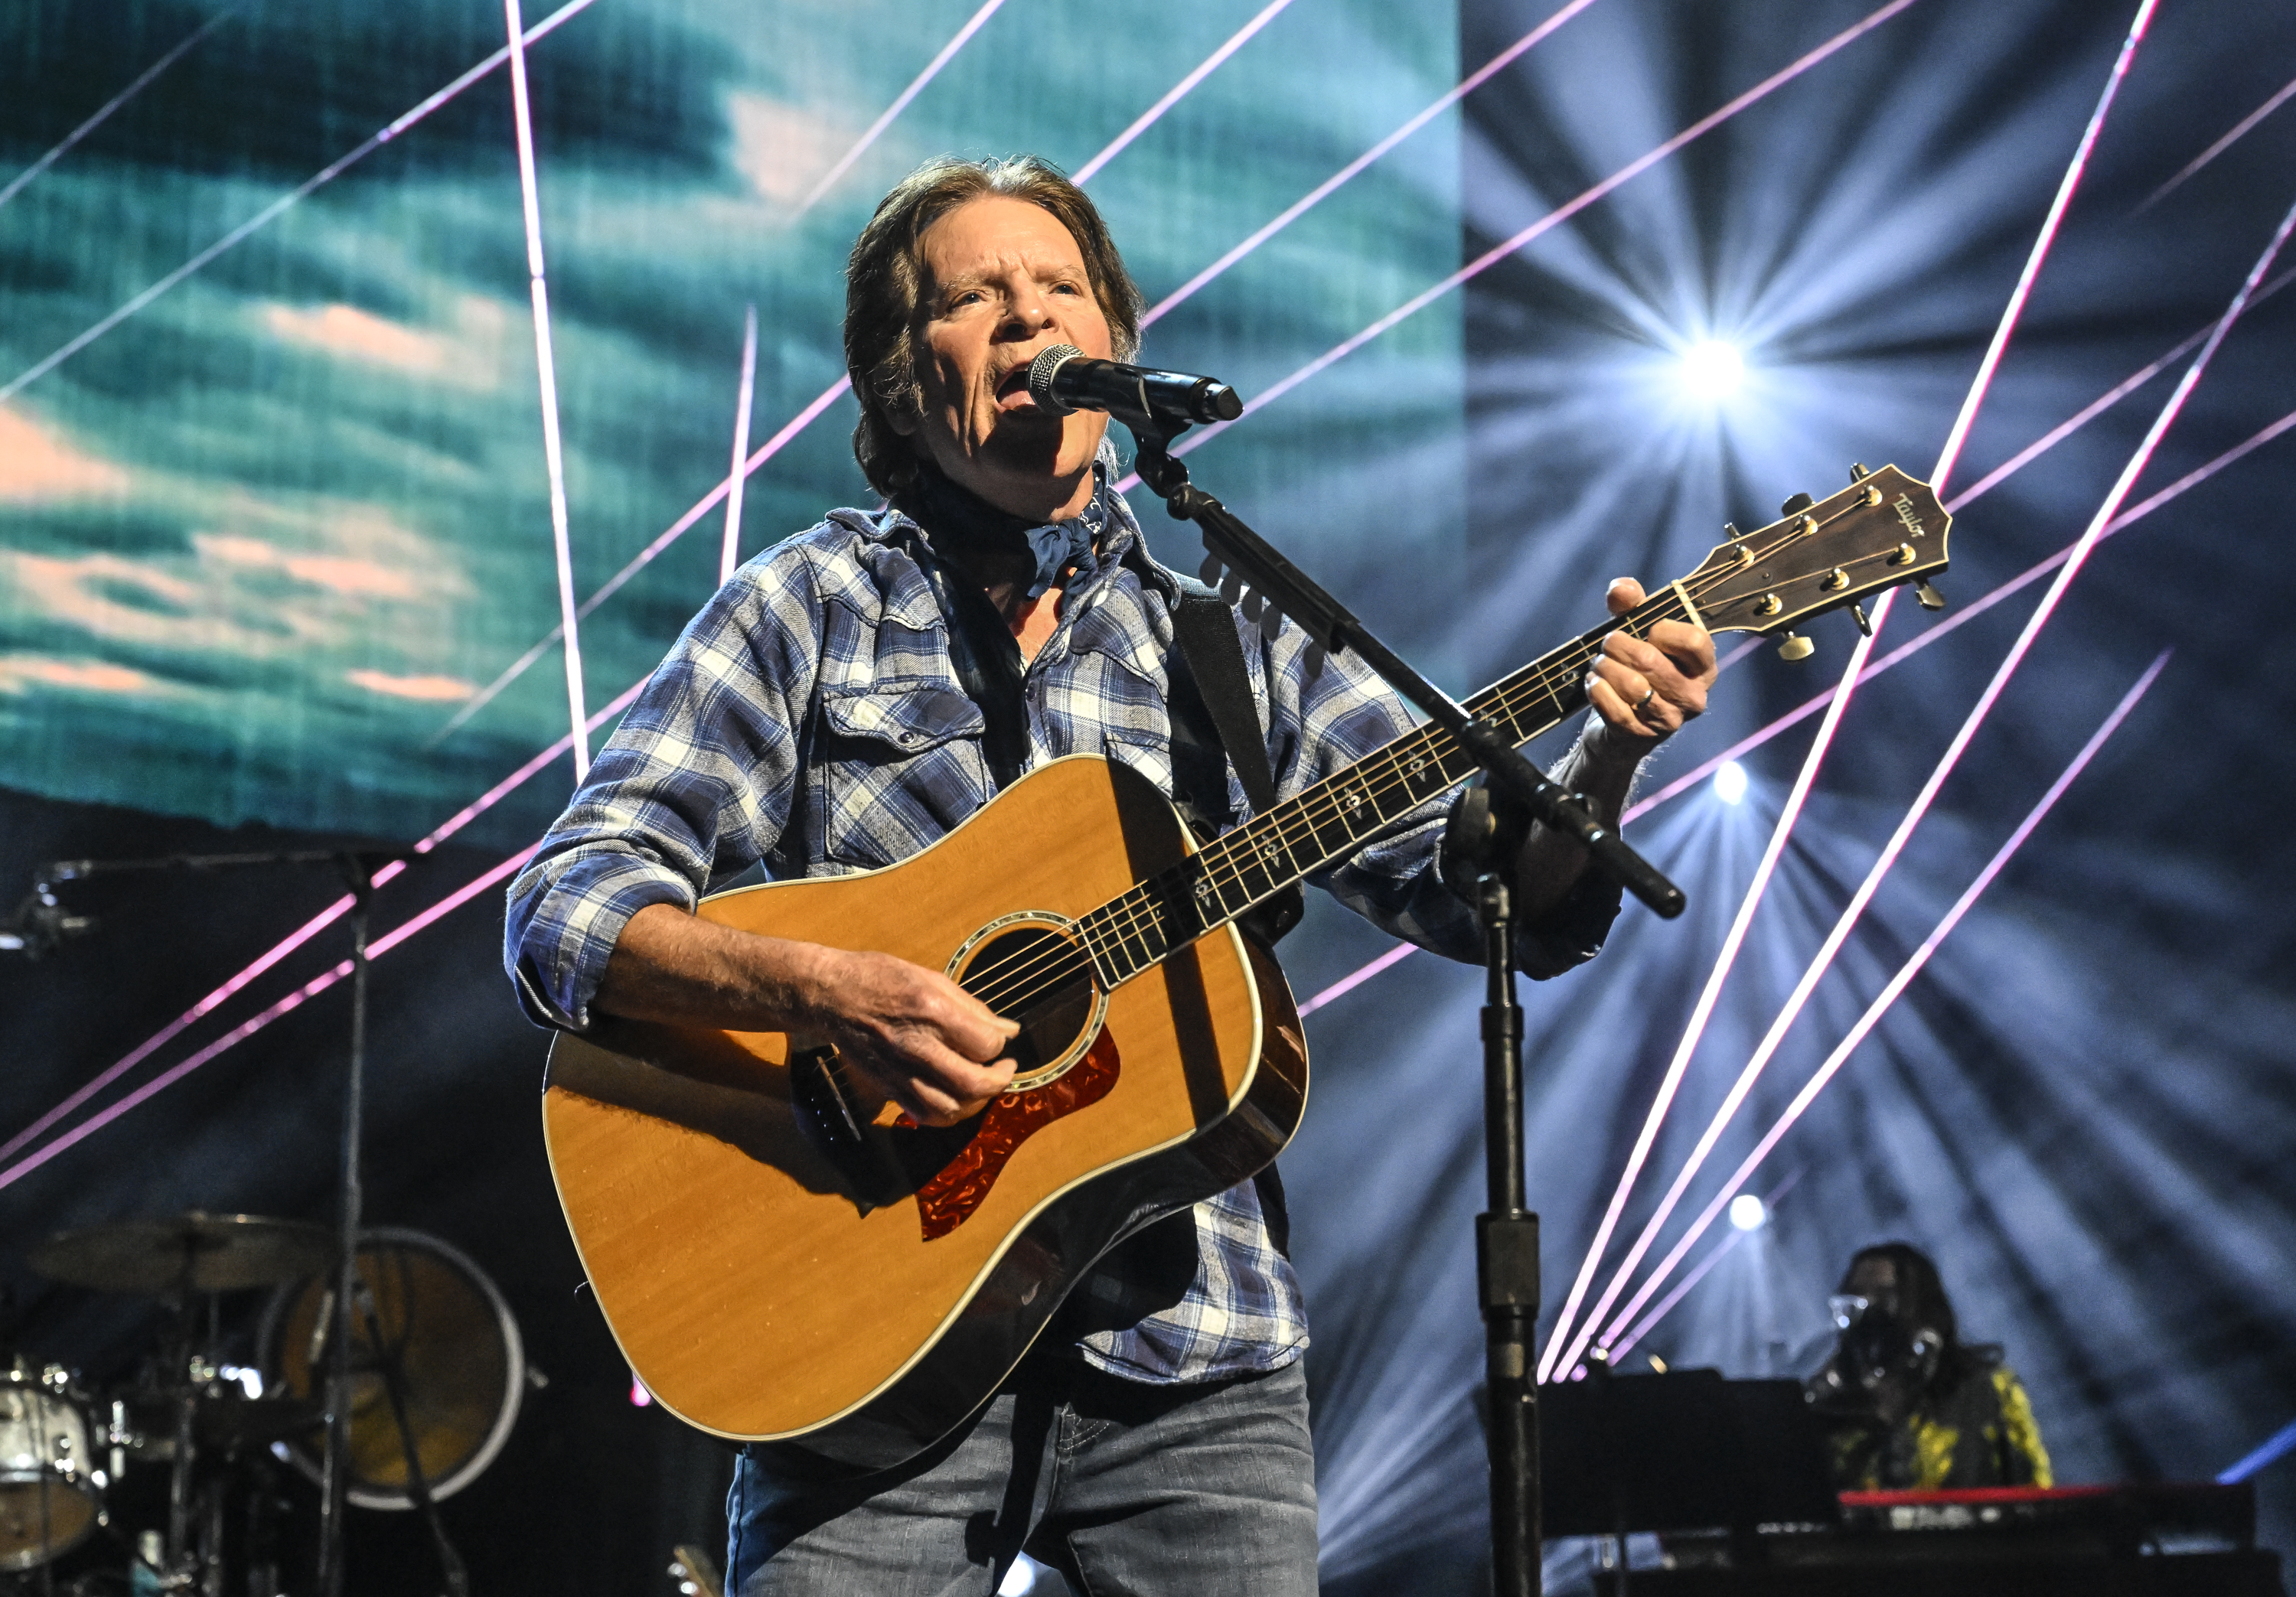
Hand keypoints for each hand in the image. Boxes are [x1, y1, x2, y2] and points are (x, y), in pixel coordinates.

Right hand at [795, 947, 1020, 1126]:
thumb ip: (973, 1008)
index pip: (986, 1044)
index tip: (1002, 1038)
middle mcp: (917, 1047)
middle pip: (974, 1083)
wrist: (832, 997)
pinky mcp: (889, 1087)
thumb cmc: (880, 979)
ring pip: (951, 1108)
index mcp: (931, 1012)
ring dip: (977, 1101)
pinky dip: (948, 1113)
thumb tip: (1008, 1030)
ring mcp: (901, 1072)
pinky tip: (956, 1097)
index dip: (1001, 1043)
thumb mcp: (931, 979)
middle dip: (1000, 1079)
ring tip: (982, 1084)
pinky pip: (925, 1115)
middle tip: (1005, 1068)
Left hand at [1584, 577, 1716, 764]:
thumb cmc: (1637, 672)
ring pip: (1631, 685)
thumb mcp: (1638, 633)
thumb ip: (1633, 605)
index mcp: (1703, 667)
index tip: (1647, 630)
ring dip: (1604, 668)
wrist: (1620, 729)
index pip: (1694, 640)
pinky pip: (1615, 709)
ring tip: (1599, 665)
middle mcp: (1694, 696)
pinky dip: (1597, 691)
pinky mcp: (1643, 737)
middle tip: (1608, 645)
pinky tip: (1594, 683)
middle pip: (1651, 661)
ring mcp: (1670, 720)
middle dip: (1618, 647)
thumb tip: (1621, 589)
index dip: (1662, 630)